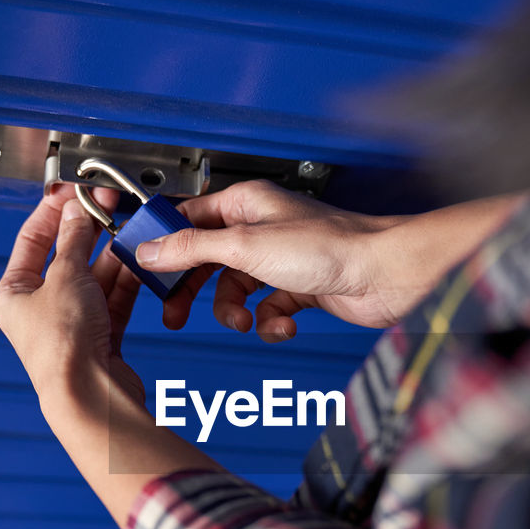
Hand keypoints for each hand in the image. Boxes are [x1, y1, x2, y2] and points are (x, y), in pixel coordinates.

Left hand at [0, 183, 143, 409]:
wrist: (91, 395)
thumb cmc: (63, 348)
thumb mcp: (66, 276)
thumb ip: (74, 240)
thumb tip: (75, 213)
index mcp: (13, 294)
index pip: (31, 240)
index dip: (54, 211)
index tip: (75, 191)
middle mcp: (39, 310)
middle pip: (67, 257)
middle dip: (90, 231)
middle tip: (109, 204)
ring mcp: (71, 324)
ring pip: (94, 277)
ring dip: (112, 255)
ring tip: (129, 231)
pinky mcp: (100, 337)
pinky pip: (113, 298)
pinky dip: (126, 280)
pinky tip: (138, 261)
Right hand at [138, 180, 408, 340]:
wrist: (385, 275)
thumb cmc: (331, 246)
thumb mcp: (245, 247)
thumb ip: (192, 249)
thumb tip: (151, 249)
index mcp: (244, 205)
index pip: (187, 220)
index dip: (163, 244)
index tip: (144, 268)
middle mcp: (259, 229)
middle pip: (205, 260)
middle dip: (191, 290)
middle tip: (175, 313)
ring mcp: (279, 260)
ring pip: (234, 292)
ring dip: (235, 313)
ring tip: (245, 321)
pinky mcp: (298, 289)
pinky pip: (266, 311)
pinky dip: (270, 323)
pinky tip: (282, 324)